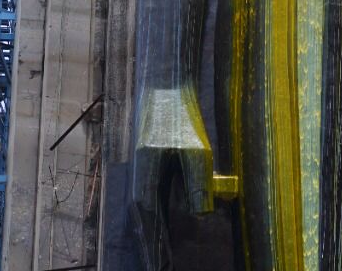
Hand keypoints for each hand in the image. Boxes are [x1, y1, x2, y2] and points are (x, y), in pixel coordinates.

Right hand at [130, 84, 214, 268]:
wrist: (165, 87)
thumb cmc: (181, 116)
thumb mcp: (196, 149)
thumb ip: (198, 183)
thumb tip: (202, 216)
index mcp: (145, 183)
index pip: (150, 229)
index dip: (156, 253)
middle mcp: (139, 185)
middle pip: (146, 230)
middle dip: (153, 253)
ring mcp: (145, 180)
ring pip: (149, 221)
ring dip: (155, 243)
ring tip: (163, 265)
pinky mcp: (153, 173)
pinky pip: (155, 208)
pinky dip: (159, 226)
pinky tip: (165, 238)